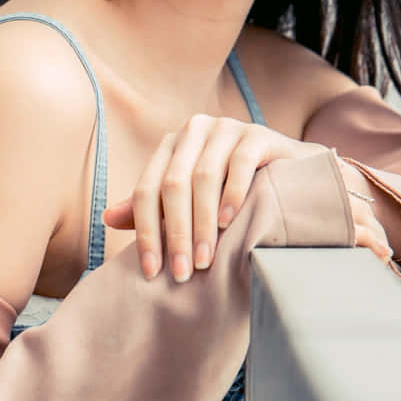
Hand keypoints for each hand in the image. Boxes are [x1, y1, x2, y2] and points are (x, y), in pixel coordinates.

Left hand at [103, 114, 392, 280]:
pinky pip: (239, 163)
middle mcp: (193, 130)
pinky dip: (231, 195)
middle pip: (173, 185)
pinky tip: (228, 223)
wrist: (293, 178)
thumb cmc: (233, 193)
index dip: (145, 232)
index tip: (151, 272)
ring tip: (205, 259)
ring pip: (204, 177)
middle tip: (182, 273)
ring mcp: (226, 128)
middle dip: (175, 233)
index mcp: (170, 146)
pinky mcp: (257, 133)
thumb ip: (153, 208)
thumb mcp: (189, 202)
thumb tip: (107, 218)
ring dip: (202, 223)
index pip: (146, 190)